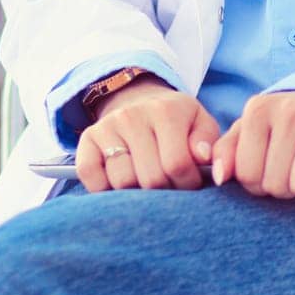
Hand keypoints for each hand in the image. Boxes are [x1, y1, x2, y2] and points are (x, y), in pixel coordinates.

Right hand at [75, 80, 221, 192]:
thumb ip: (208, 143)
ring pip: (122, 182)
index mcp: (165, 111)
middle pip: (150, 178)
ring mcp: (106, 126)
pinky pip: (91, 177)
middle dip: (165, 192)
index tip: (189, 183)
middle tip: (169, 186)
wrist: (139, 101)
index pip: (176, 164)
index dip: (187, 184)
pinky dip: (104, 189)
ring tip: (147, 184)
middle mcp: (132, 116)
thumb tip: (202, 159)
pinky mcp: (87, 139)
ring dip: (137, 193)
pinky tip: (120, 184)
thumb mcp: (200, 124)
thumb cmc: (177, 122)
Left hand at [210, 91, 294, 201]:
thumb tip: (218, 177)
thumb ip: (227, 150)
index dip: (256, 183)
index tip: (267, 171)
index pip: (246, 173)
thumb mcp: (252, 129)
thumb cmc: (286, 123)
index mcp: (258, 110)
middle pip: (274, 184)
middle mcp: (286, 111)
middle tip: (291, 169)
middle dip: (282, 186)